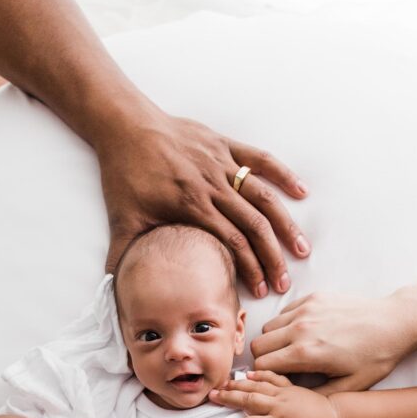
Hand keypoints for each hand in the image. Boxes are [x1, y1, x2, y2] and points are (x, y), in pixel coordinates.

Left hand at [98, 106, 309, 297]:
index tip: (260, 290)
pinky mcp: (224, 145)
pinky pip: (260, 159)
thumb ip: (122, 258)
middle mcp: (211, 184)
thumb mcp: (121, 221)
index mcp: (190, 205)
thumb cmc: (124, 174)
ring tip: (302, 249)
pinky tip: (302, 192)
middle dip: (272, 257)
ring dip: (285, 225)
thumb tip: (114, 292)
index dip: (249, 268)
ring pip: (263, 196)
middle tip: (284, 282)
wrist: (124, 125)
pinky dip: (283, 175)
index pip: (231, 242)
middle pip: (254, 225)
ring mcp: (221, 162)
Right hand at [209, 370, 343, 417]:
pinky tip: (248, 374)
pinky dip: (259, 375)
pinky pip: (272, 377)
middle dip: (228, 398)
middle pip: (248, 400)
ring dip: (237, 385)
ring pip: (256, 386)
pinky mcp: (290, 387)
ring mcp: (284, 393)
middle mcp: (279, 405)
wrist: (341, 417)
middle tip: (211, 396)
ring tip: (222, 384)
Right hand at [250, 291, 414, 387]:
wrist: (395, 323)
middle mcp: (300, 328)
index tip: (278, 381)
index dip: (266, 377)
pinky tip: (304, 333)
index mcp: (306, 353)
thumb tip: (293, 402)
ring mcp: (306, 309)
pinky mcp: (313, 298)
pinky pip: (284, 312)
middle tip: (282, 367)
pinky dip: (286, 324)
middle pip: (258, 345)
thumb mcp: (350, 387)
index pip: (261, 365)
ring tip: (292, 350)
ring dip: (274, 341)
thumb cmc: (376, 356)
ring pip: (268, 327)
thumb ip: (317, 396)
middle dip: (265, 359)